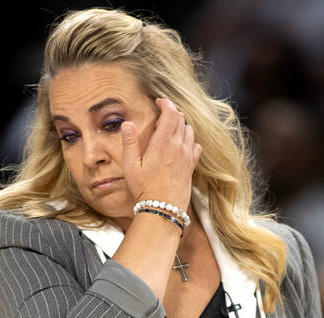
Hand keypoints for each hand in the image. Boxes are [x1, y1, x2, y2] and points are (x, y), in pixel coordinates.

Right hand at [119, 97, 201, 211]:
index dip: (166, 103)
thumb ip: (130, 143)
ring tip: (167, 133)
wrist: (163, 209)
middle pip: (181, 119)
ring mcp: (187, 156)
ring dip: (180, 126)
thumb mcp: (130, 166)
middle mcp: (179, 147)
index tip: (159, 102)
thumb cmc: (144, 189)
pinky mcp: (192, 166)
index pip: (171, 113)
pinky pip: (195, 146)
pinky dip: (189, 141)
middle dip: (171, 114)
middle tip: (159, 119)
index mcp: (163, 143)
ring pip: (189, 131)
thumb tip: (127, 124)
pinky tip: (180, 147)